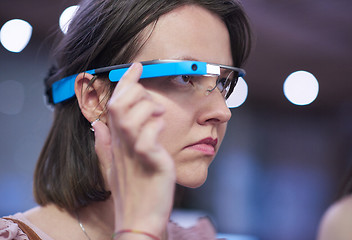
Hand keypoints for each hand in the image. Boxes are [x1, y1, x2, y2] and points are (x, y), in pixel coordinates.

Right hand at [91, 63, 175, 236]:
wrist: (139, 218)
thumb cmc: (131, 191)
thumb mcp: (114, 166)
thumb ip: (104, 144)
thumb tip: (97, 126)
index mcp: (115, 141)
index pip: (115, 103)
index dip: (126, 82)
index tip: (136, 67)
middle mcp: (121, 143)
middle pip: (119, 104)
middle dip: (136, 91)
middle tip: (151, 99)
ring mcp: (134, 151)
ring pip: (131, 115)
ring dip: (147, 106)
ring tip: (159, 114)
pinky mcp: (149, 160)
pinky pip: (148, 135)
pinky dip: (156, 124)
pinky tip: (162, 126)